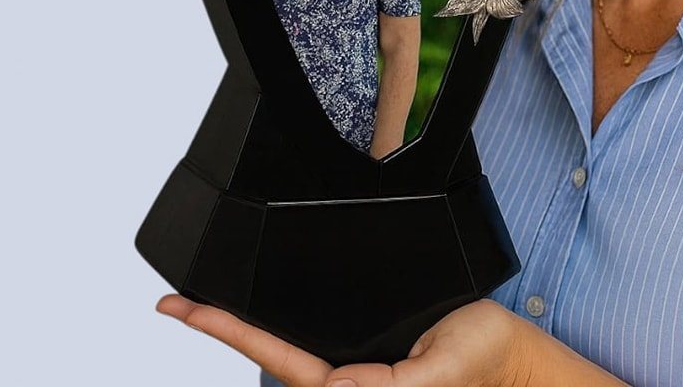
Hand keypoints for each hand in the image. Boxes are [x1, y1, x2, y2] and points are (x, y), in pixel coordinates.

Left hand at [155, 296, 531, 386]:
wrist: (506, 352)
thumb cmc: (479, 364)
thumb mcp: (439, 376)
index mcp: (355, 383)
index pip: (278, 359)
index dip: (229, 332)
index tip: (184, 310)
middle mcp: (347, 372)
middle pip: (271, 355)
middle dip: (224, 330)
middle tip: (176, 305)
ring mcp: (355, 354)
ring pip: (289, 344)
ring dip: (246, 328)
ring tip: (204, 306)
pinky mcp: (370, 338)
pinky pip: (316, 333)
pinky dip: (282, 322)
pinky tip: (266, 310)